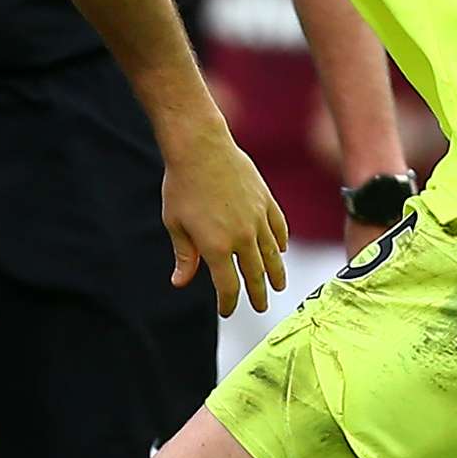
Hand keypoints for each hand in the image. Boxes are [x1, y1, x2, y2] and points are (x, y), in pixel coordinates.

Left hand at [162, 122, 291, 317]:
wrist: (201, 147)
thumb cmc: (182, 185)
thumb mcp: (175, 223)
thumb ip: (184, 256)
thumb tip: (180, 282)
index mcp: (217, 247)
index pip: (228, 286)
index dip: (229, 302)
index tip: (228, 310)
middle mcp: (242, 237)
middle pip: (255, 275)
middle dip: (257, 294)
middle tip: (260, 307)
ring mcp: (258, 218)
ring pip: (272, 254)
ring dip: (275, 272)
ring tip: (278, 285)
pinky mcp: (266, 200)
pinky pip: (278, 227)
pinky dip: (280, 241)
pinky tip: (280, 250)